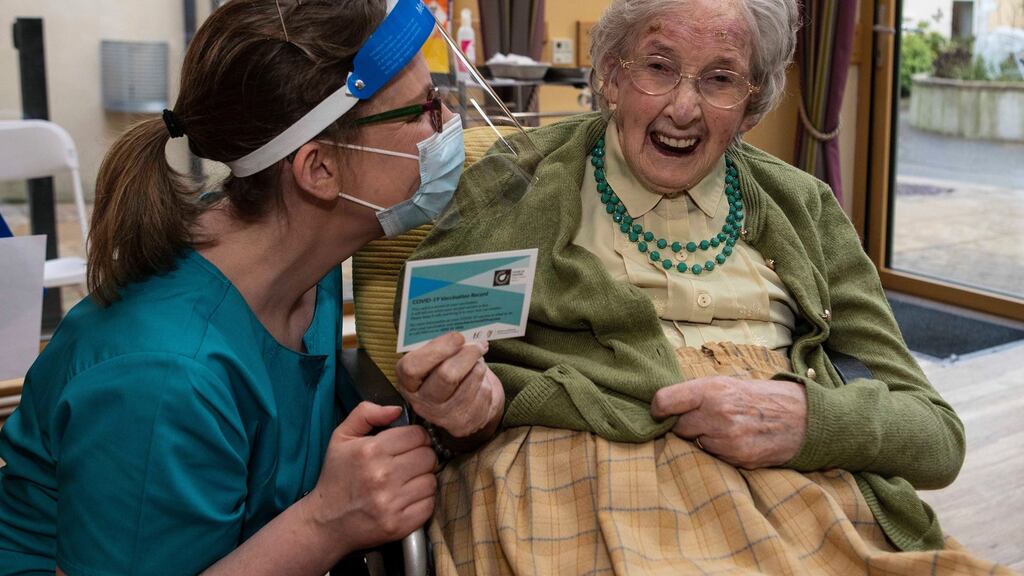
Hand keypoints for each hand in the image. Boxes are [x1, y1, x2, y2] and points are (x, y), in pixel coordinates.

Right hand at [303, 402, 436, 555]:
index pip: (417, 435)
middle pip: (428, 457)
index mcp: (370, 450)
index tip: (409, 444)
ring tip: (406, 481)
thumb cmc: (337, 476)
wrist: (326, 522)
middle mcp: (382, 476)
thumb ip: (366, 413)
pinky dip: (422, 501)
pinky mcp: (399, 525)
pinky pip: (429, 505)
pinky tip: (406, 499)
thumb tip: (397, 409)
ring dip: (422, 479)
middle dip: (421, 457)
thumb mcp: (341, 437)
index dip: (416, 437)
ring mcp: (391, 503)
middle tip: (408, 463)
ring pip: (431, 481)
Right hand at [395, 333, 504, 439]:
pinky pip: (482, 394)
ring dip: (478, 366)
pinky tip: (480, 379)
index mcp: (407, 381)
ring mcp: (442, 416)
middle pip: (446, 376)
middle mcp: (421, 401)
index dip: (437, 350)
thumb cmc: (445, 371)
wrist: (462, 403)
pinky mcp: (463, 424)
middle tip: (478, 344)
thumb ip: (441, 346)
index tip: (458, 337)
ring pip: (469, 382)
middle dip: (467, 355)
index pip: (412, 367)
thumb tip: (462, 331)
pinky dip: (485, 381)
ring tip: (478, 360)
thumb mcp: (436, 358)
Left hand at [651, 377, 806, 468]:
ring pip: (694, 444)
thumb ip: (696, 393)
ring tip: (723, 428)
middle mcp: (718, 414)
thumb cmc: (759, 397)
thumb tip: (662, 404)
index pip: (665, 401)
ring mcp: (728, 439)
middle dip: (684, 425)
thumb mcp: (727, 383)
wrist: (801, 417)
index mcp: (712, 390)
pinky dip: (718, 451)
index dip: (657, 408)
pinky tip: (734, 440)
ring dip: (702, 439)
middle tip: (700, 419)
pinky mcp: (738, 458)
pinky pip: (713, 456)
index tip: (658, 412)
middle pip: (678, 427)